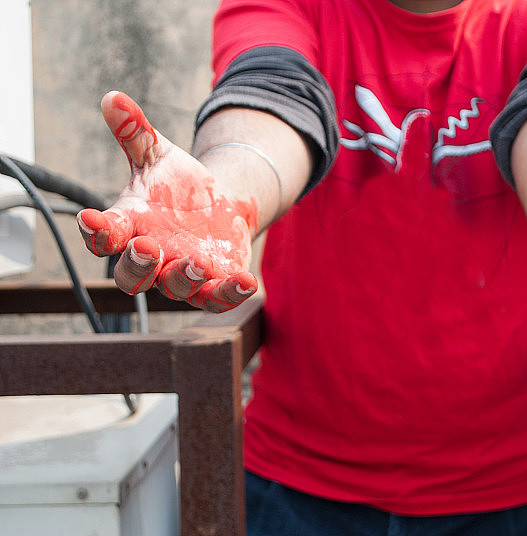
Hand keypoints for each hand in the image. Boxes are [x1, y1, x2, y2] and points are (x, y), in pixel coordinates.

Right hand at [77, 91, 258, 311]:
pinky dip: (231, 293)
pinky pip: (219, 298)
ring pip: (176, 288)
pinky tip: (247, 282)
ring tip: (198, 263)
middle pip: (131, 276)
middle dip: (137, 265)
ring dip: (185, 278)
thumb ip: (134, 132)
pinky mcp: (215, 285)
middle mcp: (152, 258)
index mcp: (130, 227)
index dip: (96, 231)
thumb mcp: (157, 155)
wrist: (219, 204)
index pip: (104, 236)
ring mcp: (183, 275)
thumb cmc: (177, 185)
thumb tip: (113, 97)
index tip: (90, 218)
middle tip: (146, 248)